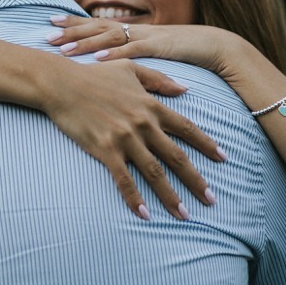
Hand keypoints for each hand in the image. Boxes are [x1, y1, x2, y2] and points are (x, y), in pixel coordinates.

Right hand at [38, 56, 224, 219]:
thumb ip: (160, 80)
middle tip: (211, 200)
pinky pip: (124, 180)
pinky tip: (144, 215)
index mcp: (151, 105)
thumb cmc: (94, 75)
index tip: (223, 159)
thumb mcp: (131, 69)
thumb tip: (185, 89)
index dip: (206, 144)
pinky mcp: (105, 150)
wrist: (61, 83)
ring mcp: (124, 138)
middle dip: (196, 180)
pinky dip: (135, 199)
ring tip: (184, 214)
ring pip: (154, 172)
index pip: (186, 128)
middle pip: (176, 156)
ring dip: (170, 196)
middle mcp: (143, 124)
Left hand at [47, 15, 230, 74]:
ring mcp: (147, 36)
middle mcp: (137, 29)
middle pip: (98, 26)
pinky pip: (133, 51)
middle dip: (71, 30)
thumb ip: (135, 56)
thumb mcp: (156, 53)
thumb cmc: (187, 52)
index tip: (51, 22)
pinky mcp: (160, 47)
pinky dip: (115, 55)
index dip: (74, 23)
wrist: (217, 47)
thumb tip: (113, 64)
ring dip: (86, 43)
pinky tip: (98, 60)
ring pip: (110, 37)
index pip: (98, 23)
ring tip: (63, 49)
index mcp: (134, 30)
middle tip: (46, 33)